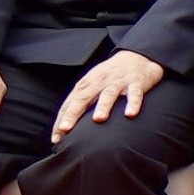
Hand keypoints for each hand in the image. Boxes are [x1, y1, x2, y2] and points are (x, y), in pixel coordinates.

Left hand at [55, 49, 169, 129]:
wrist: (137, 57)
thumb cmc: (111, 77)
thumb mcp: (92, 84)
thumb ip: (81, 103)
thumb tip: (65, 129)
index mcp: (86, 84)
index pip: (69, 103)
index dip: (61, 120)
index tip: (56, 138)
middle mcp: (99, 82)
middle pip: (83, 98)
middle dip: (73, 113)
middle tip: (65, 129)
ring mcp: (118, 82)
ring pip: (108, 94)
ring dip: (103, 106)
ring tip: (98, 119)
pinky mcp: (136, 82)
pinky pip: (134, 93)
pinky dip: (133, 103)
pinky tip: (130, 114)